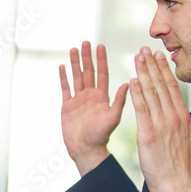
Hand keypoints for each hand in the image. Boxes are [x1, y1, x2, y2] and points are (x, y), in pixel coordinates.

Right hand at [59, 42, 128, 176]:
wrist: (86, 149)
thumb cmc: (101, 136)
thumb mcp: (113, 117)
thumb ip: (119, 100)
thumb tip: (129, 83)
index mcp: (102, 96)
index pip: (102, 73)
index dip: (101, 59)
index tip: (99, 46)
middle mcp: (90, 95)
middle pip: (88, 71)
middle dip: (86, 57)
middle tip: (85, 42)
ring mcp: (78, 100)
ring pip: (76, 77)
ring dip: (74, 63)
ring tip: (73, 49)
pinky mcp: (67, 106)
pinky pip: (65, 88)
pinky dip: (63, 78)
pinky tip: (61, 67)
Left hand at [130, 48, 190, 191]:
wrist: (177, 184)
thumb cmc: (184, 164)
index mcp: (183, 116)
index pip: (173, 87)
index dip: (164, 70)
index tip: (158, 56)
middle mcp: (173, 117)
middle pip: (161, 86)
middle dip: (151, 66)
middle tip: (143, 49)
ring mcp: (161, 125)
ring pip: (151, 94)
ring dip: (143, 74)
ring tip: (136, 58)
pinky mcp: (148, 135)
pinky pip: (141, 110)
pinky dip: (137, 94)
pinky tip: (132, 81)